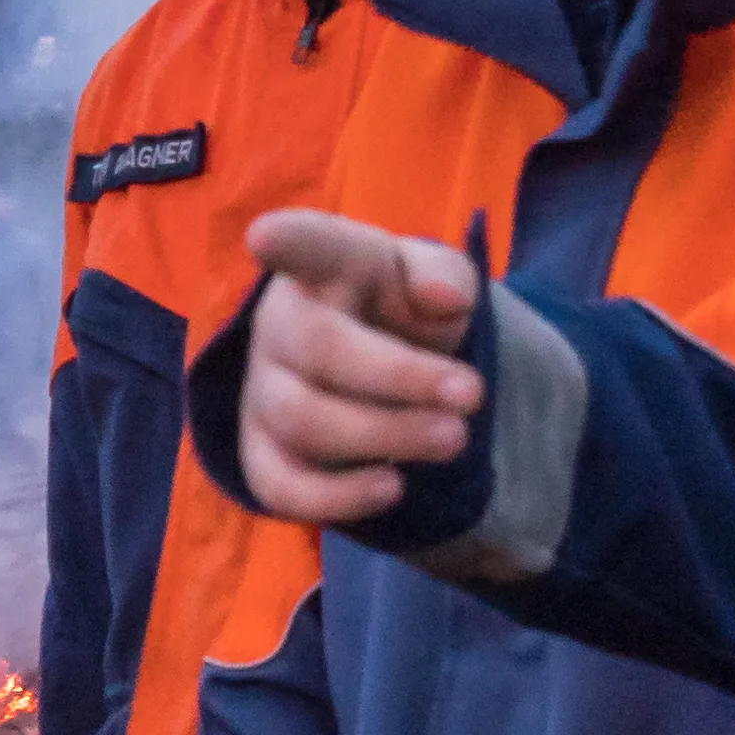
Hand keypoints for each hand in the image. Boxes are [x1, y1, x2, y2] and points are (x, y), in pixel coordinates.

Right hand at [236, 209, 485, 529]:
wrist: (385, 377)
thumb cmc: (406, 314)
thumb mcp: (438, 282)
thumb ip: (444, 276)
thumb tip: (444, 299)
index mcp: (327, 266)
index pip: (307, 246)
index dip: (286, 241)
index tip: (265, 237)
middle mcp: (280, 325)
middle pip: (320, 349)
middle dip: (401, 377)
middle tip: (473, 395)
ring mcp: (263, 392)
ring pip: (305, 420)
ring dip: (386, 434)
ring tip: (455, 439)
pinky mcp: (261, 455)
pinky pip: (280, 487)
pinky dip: (337, 497)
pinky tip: (393, 488)